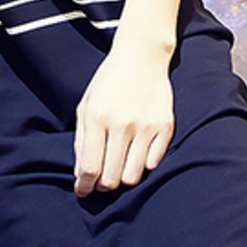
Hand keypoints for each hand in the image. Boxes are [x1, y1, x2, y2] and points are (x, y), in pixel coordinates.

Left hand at [74, 41, 174, 196]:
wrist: (142, 56)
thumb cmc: (109, 82)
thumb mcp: (86, 105)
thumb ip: (81, 140)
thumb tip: (81, 175)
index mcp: (97, 117)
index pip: (90, 167)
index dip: (84, 186)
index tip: (83, 190)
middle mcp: (122, 124)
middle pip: (111, 178)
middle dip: (102, 185)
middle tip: (100, 181)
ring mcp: (146, 126)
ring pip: (132, 176)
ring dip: (122, 177)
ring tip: (118, 167)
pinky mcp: (165, 126)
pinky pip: (153, 163)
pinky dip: (142, 164)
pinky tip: (135, 154)